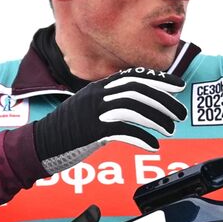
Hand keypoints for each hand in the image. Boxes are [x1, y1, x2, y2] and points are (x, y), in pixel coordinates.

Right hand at [33, 68, 187, 173]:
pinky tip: (153, 145)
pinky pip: (123, 131)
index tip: (178, 86)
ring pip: (133, 109)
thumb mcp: (92, 108)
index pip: (134, 76)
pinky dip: (142, 137)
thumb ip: (114, 103)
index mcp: (99, 87)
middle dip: (164, 101)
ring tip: (170, 130)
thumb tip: (143, 104)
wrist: (42, 144)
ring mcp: (93, 111)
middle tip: (181, 113)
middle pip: (138, 91)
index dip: (159, 79)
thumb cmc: (71, 130)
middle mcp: (97, 95)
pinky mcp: (91, 130)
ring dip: (157, 119)